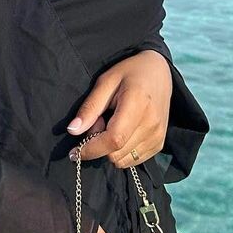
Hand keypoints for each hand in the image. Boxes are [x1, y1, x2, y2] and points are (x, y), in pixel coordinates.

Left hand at [67, 49, 172, 169]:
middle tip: (98, 122)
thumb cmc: (130, 73)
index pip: (114, 139)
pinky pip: (133, 160)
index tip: (74, 151)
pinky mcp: (159, 144)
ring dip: (110, 149)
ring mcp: (157, 136)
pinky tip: (123, 132)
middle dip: (99, 145)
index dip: (92, 149)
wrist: (160, 72)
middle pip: (116, 153)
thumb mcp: (106, 82)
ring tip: (111, 125)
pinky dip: (122, 152)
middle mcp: (151, 124)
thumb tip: (73, 131)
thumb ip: (90, 107)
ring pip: (123, 160)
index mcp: (138, 104)